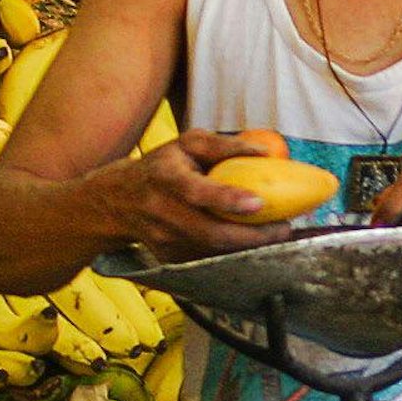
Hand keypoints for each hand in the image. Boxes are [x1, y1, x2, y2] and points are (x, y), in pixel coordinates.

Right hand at [91, 129, 293, 259]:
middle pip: (211, 232)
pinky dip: (232, 250)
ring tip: (275, 233)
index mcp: (165, 179)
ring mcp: (164, 240)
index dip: (227, 200)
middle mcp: (162, 212)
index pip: (196, 192)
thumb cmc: (160, 166)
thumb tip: (263, 152)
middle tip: (283, 228)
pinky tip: (250, 240)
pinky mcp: (169, 257)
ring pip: (213, 249)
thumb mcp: (186, 143)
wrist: (118, 201)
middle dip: (252, 235)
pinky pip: (207, 256)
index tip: (258, 203)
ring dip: (248, 245)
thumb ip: (223, 145)